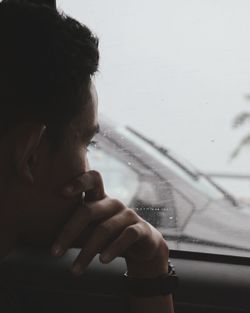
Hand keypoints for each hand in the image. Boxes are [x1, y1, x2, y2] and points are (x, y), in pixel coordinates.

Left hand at [51, 170, 168, 277]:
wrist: (143, 245)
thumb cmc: (110, 235)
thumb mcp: (93, 227)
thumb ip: (77, 225)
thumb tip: (44, 232)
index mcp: (100, 199)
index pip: (92, 180)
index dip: (78, 181)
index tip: (62, 192)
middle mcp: (113, 204)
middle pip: (89, 210)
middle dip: (69, 232)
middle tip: (55, 253)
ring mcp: (128, 215)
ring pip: (105, 228)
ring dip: (88, 251)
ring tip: (75, 269)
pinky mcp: (140, 229)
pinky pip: (126, 236)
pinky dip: (113, 249)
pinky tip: (102, 261)